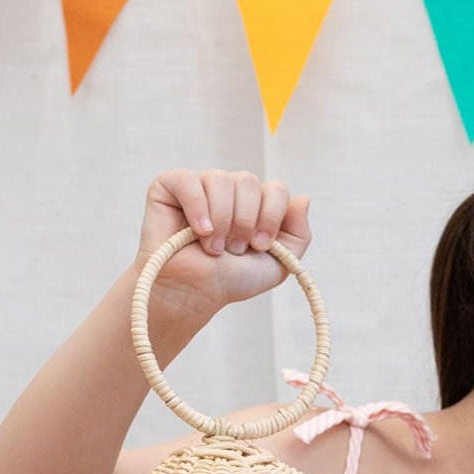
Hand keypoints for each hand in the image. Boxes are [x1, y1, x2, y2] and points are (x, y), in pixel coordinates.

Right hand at [135, 169, 311, 318]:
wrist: (194, 293)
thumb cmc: (232, 279)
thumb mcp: (279, 263)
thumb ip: (298, 234)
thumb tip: (304, 197)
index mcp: (255, 202)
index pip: (276, 189)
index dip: (270, 217)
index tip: (260, 246)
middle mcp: (229, 188)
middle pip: (248, 181)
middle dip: (245, 222)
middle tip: (234, 250)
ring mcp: (200, 185)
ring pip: (221, 180)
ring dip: (222, 221)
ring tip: (214, 248)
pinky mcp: (170, 187)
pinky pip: (188, 180)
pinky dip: (197, 207)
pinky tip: (199, 231)